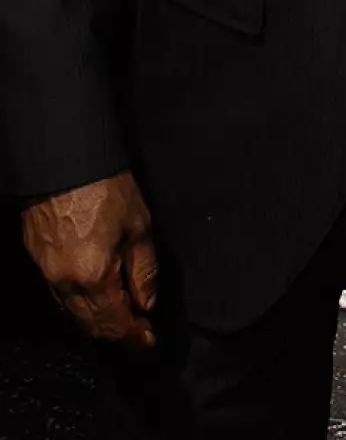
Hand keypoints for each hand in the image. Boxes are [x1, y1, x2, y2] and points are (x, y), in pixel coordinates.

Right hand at [22, 171, 157, 350]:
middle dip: (116, 333)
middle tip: (139, 333)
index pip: (115, 323)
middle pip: (91, 325)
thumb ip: (144, 270)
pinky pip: (61, 296)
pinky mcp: (39, 260)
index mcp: (94, 276)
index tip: (149, 341)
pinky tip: (96, 298)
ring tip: (122, 318)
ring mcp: (48, 273)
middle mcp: (66, 283)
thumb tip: (147, 303)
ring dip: (98, 321)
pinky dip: (81, 305)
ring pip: (73, 313)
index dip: (133, 336)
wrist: (64, 161)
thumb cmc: (106, 187)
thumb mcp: (139, 225)